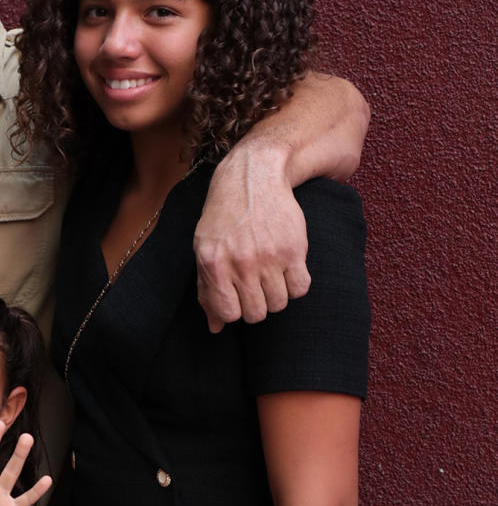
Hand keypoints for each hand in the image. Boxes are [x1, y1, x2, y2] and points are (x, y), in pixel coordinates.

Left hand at [193, 145, 309, 331]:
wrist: (253, 178)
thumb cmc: (225, 217)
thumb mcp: (205, 249)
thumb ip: (208, 289)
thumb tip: (215, 327)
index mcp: (214, 264)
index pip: (229, 313)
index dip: (234, 311)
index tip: (237, 298)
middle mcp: (241, 262)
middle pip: (256, 313)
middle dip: (255, 306)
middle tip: (254, 287)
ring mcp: (269, 256)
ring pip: (279, 304)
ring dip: (275, 296)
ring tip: (270, 277)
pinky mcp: (294, 249)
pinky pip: (300, 289)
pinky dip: (294, 286)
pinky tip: (286, 271)